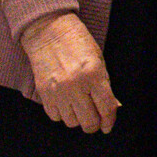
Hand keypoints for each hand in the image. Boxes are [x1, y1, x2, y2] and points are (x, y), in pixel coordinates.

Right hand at [21, 11, 118, 132]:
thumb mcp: (98, 59)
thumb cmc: (76, 42)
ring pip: (72, 122)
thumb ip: (105, 85)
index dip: (109, 121)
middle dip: (94, 124)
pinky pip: (55, 116)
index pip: (106, 108)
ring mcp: (58, 91)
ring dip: (78, 118)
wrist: (48, 30)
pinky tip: (65, 103)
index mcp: (93, 74)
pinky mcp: (44, 93)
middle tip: (95, 120)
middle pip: (89, 122)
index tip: (108, 126)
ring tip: (79, 107)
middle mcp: (75, 85)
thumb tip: (112, 108)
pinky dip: (62, 114)